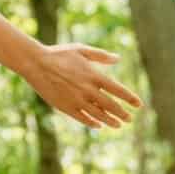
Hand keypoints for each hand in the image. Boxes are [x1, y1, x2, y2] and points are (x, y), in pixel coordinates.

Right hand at [20, 43, 143, 128]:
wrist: (35, 63)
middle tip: (129, 119)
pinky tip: (98, 125)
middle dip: (122, 114)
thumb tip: (118, 59)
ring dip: (111, 121)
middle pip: (111, 106)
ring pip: (99, 115)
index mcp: (93, 75)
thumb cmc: (58, 54)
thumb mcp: (80, 49)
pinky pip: (83, 119)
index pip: (118, 90)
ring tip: (118, 125)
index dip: (130, 98)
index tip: (139, 105)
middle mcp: (88, 90)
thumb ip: (100, 55)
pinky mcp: (66, 107)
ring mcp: (77, 100)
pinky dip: (93, 123)